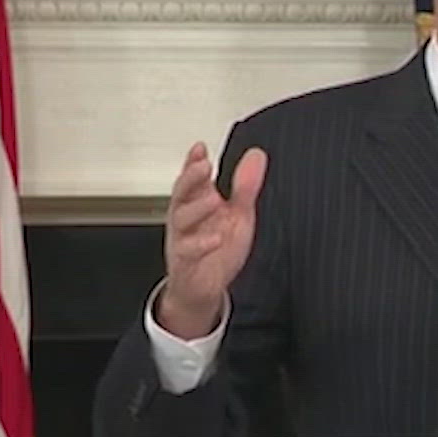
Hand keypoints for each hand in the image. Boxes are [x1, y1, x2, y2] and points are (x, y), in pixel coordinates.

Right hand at [157, 140, 267, 338]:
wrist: (203, 288)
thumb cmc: (217, 250)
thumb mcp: (238, 215)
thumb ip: (245, 187)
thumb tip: (256, 156)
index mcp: (199, 202)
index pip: (194, 178)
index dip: (194, 162)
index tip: (200, 148)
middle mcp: (187, 218)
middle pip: (182, 193)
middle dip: (190, 178)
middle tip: (203, 165)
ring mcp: (184, 238)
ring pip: (181, 219)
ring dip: (197, 208)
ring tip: (213, 198)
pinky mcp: (185, 262)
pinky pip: (188, 251)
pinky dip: (201, 244)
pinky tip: (215, 238)